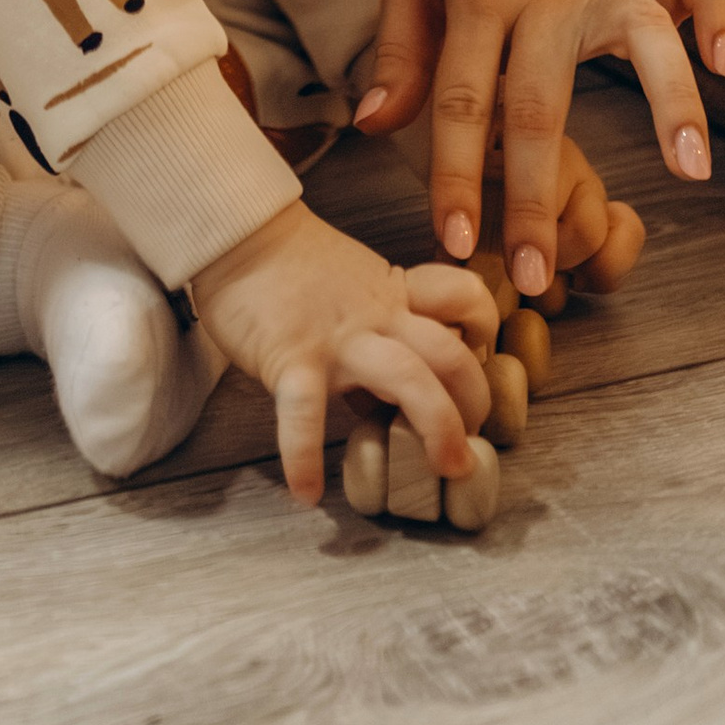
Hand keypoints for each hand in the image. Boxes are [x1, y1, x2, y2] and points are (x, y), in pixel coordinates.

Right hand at [190, 198, 493, 502]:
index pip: (463, 297)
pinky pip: (304, 414)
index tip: (483, 359)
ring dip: (437, 429)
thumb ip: (383, 324)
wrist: (238, 232)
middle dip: (474, 405)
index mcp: (393, 294)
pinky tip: (306, 491)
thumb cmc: (291, 263)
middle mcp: (377, 317)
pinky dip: (304, 457)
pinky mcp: (292, 357)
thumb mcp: (355, 284)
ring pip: (409, 378)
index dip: (486, 327)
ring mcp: (337, 339)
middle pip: (450, 353)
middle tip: (468, 445)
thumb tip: (400, 386)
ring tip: (441, 471)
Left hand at [355, 0, 724, 297]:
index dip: (455, 176)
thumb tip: (377, 127)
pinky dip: (717, 16)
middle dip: (536, 195)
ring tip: (690, 173)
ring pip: (639, 39)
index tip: (456, 244)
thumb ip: (401, 53)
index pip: (460, 100)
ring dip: (669, 103)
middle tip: (538, 273)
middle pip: (540, 100)